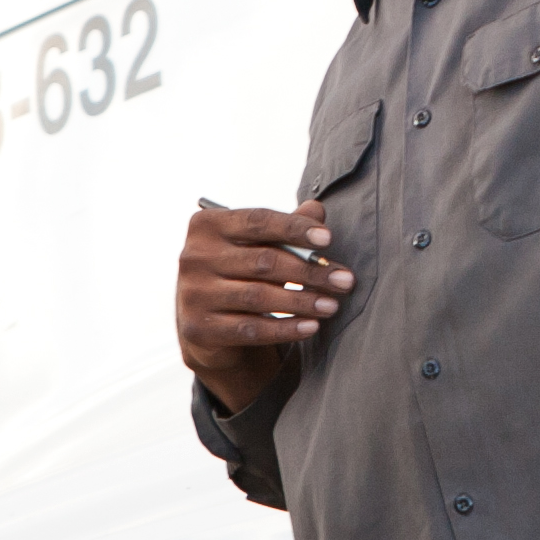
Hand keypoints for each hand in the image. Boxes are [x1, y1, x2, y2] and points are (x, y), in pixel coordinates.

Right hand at [177, 200, 348, 412]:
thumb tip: (317, 210)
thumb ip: (285, 227)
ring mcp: (194, 294)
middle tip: (344, 280)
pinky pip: (251, 329)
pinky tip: (311, 327)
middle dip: (309, 272)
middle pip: (263, 261)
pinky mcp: (199, 328)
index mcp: (207, 226)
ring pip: (259, 297)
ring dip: (302, 301)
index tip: (328, 239)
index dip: (294, 228)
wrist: (205, 324)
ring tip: (332, 305)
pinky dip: (285, 328)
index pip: (257, 221)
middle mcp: (194, 257)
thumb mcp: (256, 245)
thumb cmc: (238, 273)